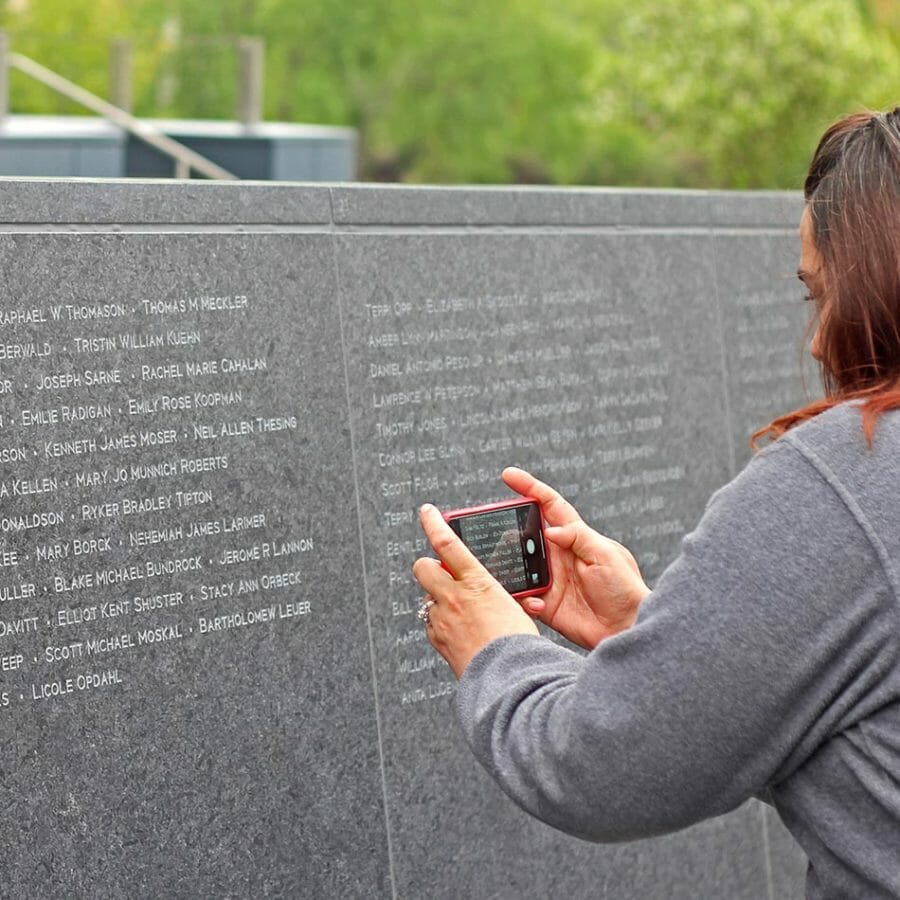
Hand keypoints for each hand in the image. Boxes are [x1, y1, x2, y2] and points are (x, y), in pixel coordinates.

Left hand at [413, 504, 538, 677]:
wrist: (508, 679)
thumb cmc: (518, 644)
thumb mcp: (515, 605)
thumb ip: (497, 591)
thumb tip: (493, 588)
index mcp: (476, 582)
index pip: (447, 543)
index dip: (433, 523)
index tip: (427, 512)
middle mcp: (453, 598)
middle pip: (423, 568)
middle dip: (430, 566)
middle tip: (445, 573)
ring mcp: (442, 620)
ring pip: (428, 598)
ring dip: (440, 599)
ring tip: (463, 611)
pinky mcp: (438, 640)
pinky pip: (432, 623)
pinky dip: (442, 623)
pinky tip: (460, 631)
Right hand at [502, 467, 649, 649]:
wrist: (627, 627)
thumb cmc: (624, 588)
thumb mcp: (606, 554)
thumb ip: (578, 537)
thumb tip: (550, 529)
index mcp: (575, 537)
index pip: (549, 505)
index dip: (530, 488)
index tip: (509, 476)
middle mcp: (559, 555)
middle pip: (526, 535)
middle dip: (508, 531)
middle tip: (492, 530)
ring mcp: (550, 579)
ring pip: (519, 565)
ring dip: (509, 565)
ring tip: (503, 566)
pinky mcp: (546, 603)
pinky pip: (524, 597)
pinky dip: (524, 599)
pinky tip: (534, 602)